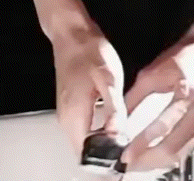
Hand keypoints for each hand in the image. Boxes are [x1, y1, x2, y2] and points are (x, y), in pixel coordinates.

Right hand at [51, 24, 127, 158]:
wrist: (72, 34)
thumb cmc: (89, 51)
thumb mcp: (109, 78)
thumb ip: (113, 108)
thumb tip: (118, 134)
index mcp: (75, 116)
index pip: (88, 155)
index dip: (107, 159)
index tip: (124, 155)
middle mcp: (66, 120)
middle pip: (86, 151)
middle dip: (106, 152)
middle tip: (127, 144)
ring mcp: (66, 113)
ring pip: (84, 140)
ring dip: (102, 141)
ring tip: (122, 132)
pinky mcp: (70, 106)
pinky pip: (83, 128)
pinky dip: (97, 130)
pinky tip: (112, 120)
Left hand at [117, 35, 193, 171]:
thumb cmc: (184, 57)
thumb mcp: (154, 72)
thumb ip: (135, 97)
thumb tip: (119, 121)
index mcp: (187, 93)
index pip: (162, 127)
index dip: (141, 144)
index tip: (125, 153)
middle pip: (173, 148)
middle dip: (147, 161)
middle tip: (129, 163)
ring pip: (180, 154)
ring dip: (157, 162)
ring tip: (138, 164)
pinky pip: (186, 149)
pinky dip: (169, 157)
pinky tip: (155, 158)